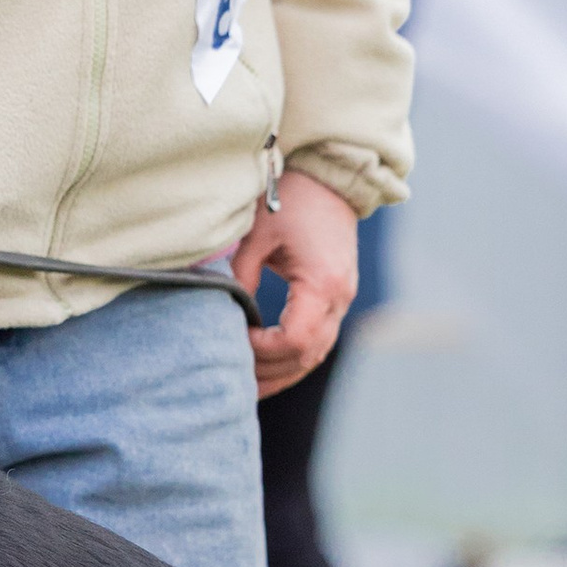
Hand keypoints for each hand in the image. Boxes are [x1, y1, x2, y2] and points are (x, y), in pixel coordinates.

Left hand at [230, 167, 357, 398]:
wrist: (330, 179)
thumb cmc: (291, 200)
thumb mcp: (257, 235)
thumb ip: (241, 277)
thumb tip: (223, 316)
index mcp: (322, 283)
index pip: (295, 338)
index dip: (262, 349)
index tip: (235, 339)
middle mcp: (340, 298)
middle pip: (307, 355)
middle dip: (269, 371)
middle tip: (232, 378)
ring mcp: (343, 301)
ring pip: (315, 354)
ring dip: (282, 373)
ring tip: (246, 388)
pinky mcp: (337, 298)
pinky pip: (318, 341)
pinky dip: (293, 359)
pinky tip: (268, 369)